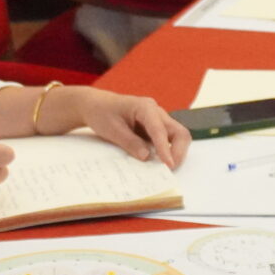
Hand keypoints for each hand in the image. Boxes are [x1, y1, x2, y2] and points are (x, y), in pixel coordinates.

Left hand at [41, 86, 189, 168]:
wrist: (96, 105)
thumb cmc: (102, 113)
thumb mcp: (112, 130)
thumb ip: (130, 143)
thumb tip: (147, 157)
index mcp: (145, 107)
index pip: (160, 129)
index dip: (165, 148)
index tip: (168, 165)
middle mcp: (156, 112)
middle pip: (179, 131)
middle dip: (179, 151)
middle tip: (170, 169)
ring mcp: (157, 120)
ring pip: (177, 136)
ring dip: (175, 152)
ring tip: (164, 168)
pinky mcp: (155, 128)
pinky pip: (167, 140)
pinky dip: (166, 151)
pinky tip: (158, 163)